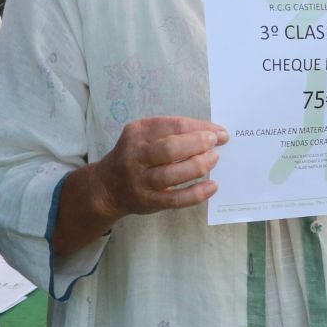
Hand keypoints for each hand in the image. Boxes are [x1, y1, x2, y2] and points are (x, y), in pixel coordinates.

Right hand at [90, 116, 228, 219]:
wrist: (107, 187)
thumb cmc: (135, 156)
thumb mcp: (144, 136)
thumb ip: (172, 132)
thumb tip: (211, 133)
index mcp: (137, 132)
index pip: (173, 125)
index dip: (200, 127)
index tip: (219, 132)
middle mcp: (135, 156)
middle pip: (170, 149)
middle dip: (197, 144)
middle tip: (215, 144)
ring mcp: (140, 180)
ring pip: (172, 174)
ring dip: (198, 166)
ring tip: (214, 160)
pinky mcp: (148, 201)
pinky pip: (175, 199)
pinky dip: (196, 193)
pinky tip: (212, 187)